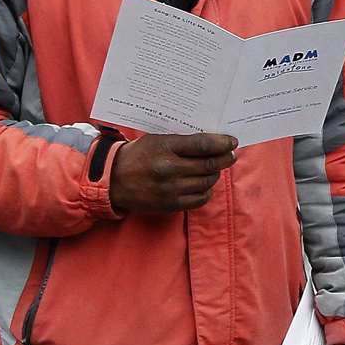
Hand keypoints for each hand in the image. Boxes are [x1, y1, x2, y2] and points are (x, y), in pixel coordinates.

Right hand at [108, 133, 237, 213]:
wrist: (113, 180)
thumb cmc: (138, 155)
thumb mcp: (158, 140)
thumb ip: (184, 141)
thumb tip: (214, 141)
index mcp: (165, 147)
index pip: (202, 144)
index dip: (222, 143)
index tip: (232, 141)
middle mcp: (169, 169)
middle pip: (209, 165)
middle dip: (225, 159)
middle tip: (230, 155)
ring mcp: (170, 189)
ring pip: (207, 182)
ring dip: (215, 175)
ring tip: (214, 169)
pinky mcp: (170, 204)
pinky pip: (199, 199)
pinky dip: (206, 191)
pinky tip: (203, 184)